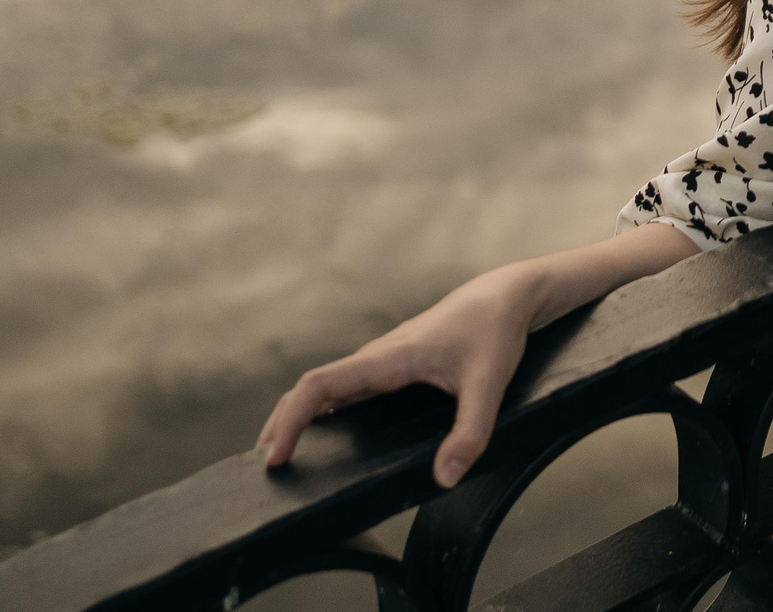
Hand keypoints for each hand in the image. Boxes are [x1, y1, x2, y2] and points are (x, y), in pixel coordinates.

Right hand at [256, 264, 538, 488]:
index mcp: (388, 358)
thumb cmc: (495, 332)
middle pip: (312, 389)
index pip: (320, 385)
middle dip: (283, 424)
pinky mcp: (395, 364)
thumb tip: (444, 477)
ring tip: (283, 456)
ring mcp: (383, 359)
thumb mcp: (489, 383)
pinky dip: (324, 409)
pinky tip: (328, 435)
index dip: (292, 419)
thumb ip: (471, 431)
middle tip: (265, 468)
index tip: (276, 455)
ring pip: (327, 388)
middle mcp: (377, 357)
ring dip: (299, 416)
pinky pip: (347, 388)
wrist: (507, 295)